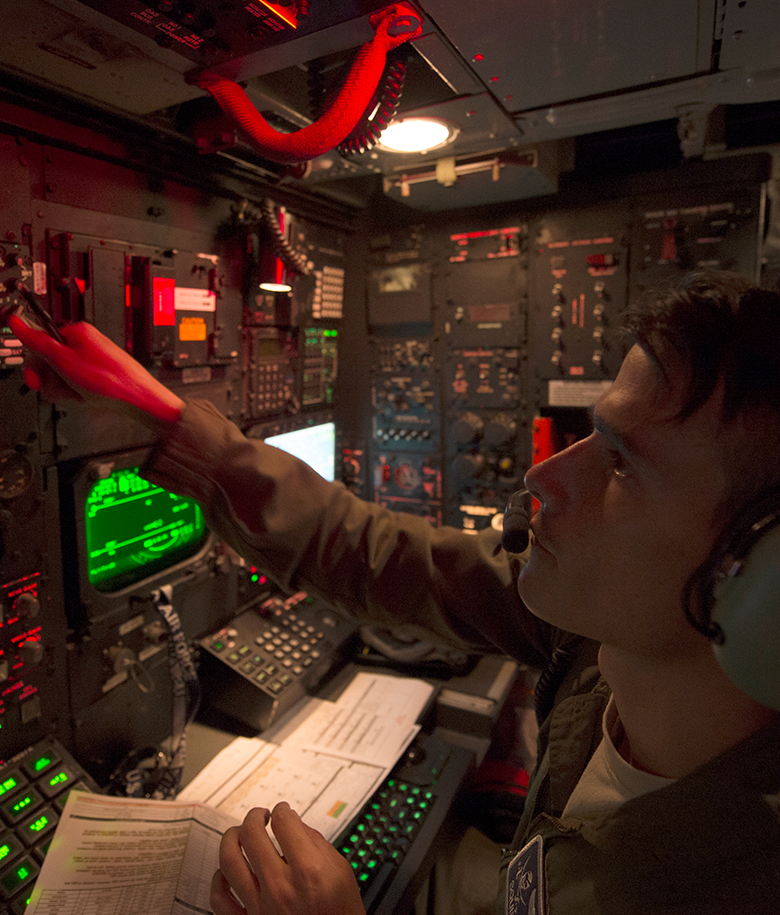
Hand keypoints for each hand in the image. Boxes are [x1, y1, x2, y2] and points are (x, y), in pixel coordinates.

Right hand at [6, 313, 183, 427]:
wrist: (139, 399)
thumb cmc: (111, 380)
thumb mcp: (65, 362)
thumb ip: (38, 344)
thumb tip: (17, 324)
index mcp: (77, 332)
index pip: (40, 342)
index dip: (35, 364)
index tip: (34, 380)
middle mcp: (85, 343)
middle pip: (50, 361)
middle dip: (52, 379)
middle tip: (62, 389)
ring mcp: (91, 360)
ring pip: (63, 375)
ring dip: (66, 388)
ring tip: (80, 394)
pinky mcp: (98, 374)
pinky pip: (77, 383)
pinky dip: (78, 393)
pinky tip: (87, 397)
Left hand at [211, 804, 365, 914]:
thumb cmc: (340, 913)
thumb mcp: (341, 872)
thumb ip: (317, 843)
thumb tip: (294, 823)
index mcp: (308, 871)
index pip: (284, 822)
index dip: (282, 810)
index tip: (282, 811)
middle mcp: (280, 887)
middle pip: (252, 834)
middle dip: (255, 816)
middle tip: (260, 815)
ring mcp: (260, 907)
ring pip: (229, 860)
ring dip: (232, 838)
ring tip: (240, 833)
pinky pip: (219, 898)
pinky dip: (218, 879)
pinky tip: (228, 871)